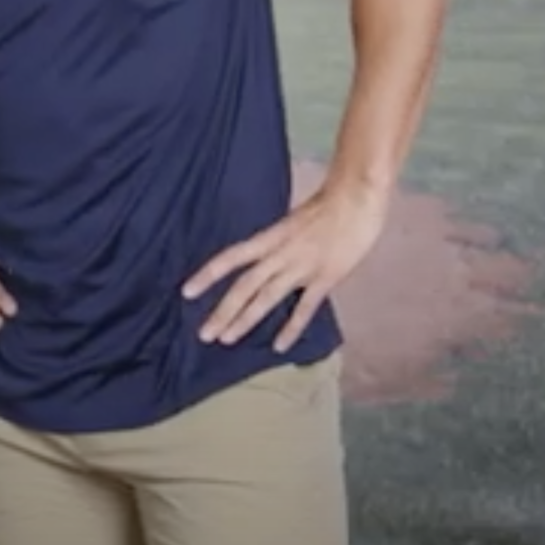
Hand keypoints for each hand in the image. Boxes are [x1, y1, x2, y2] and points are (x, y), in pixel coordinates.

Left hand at [181, 178, 389, 352]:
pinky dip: (291, 328)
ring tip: (226, 339)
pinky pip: (305, 308)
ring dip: (245, 319)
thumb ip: (279, 242)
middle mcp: (280, 253)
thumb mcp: (293, 221)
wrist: (357, 197)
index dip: (208, 274)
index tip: (186, 292)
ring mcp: (302, 267)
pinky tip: (279, 347)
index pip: (231, 257)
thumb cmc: (328, 204)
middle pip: (244, 285)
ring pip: (267, 298)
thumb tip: (266, 258)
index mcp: (271, 236)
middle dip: (223, 310)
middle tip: (204, 334)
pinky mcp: (326, 278)